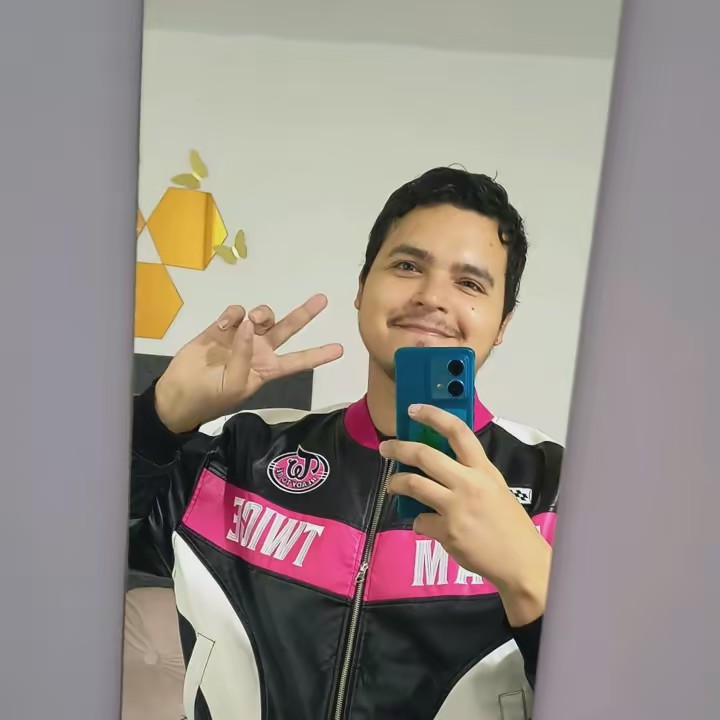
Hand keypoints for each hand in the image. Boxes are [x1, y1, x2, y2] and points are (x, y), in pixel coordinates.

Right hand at [155, 294, 342, 432]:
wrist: (178, 395)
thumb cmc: (211, 396)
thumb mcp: (235, 383)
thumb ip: (245, 355)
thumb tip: (249, 326)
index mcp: (267, 369)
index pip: (298, 361)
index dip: (319, 355)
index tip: (340, 350)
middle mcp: (259, 350)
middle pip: (287, 329)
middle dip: (304, 314)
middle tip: (322, 299)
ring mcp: (241, 338)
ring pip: (261, 316)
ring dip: (260, 313)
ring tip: (250, 321)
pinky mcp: (221, 329)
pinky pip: (235, 313)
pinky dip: (232, 315)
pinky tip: (222, 326)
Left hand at [379, 404, 551, 625]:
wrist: (521, 561)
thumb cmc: (509, 524)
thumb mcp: (495, 488)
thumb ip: (470, 474)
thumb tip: (439, 463)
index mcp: (484, 469)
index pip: (458, 431)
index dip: (433, 415)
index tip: (414, 409)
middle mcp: (469, 483)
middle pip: (425, 455)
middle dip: (399, 448)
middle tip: (386, 448)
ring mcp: (456, 507)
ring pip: (413, 484)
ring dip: (397, 483)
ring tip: (393, 485)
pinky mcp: (447, 531)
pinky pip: (419, 520)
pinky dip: (418, 522)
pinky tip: (425, 525)